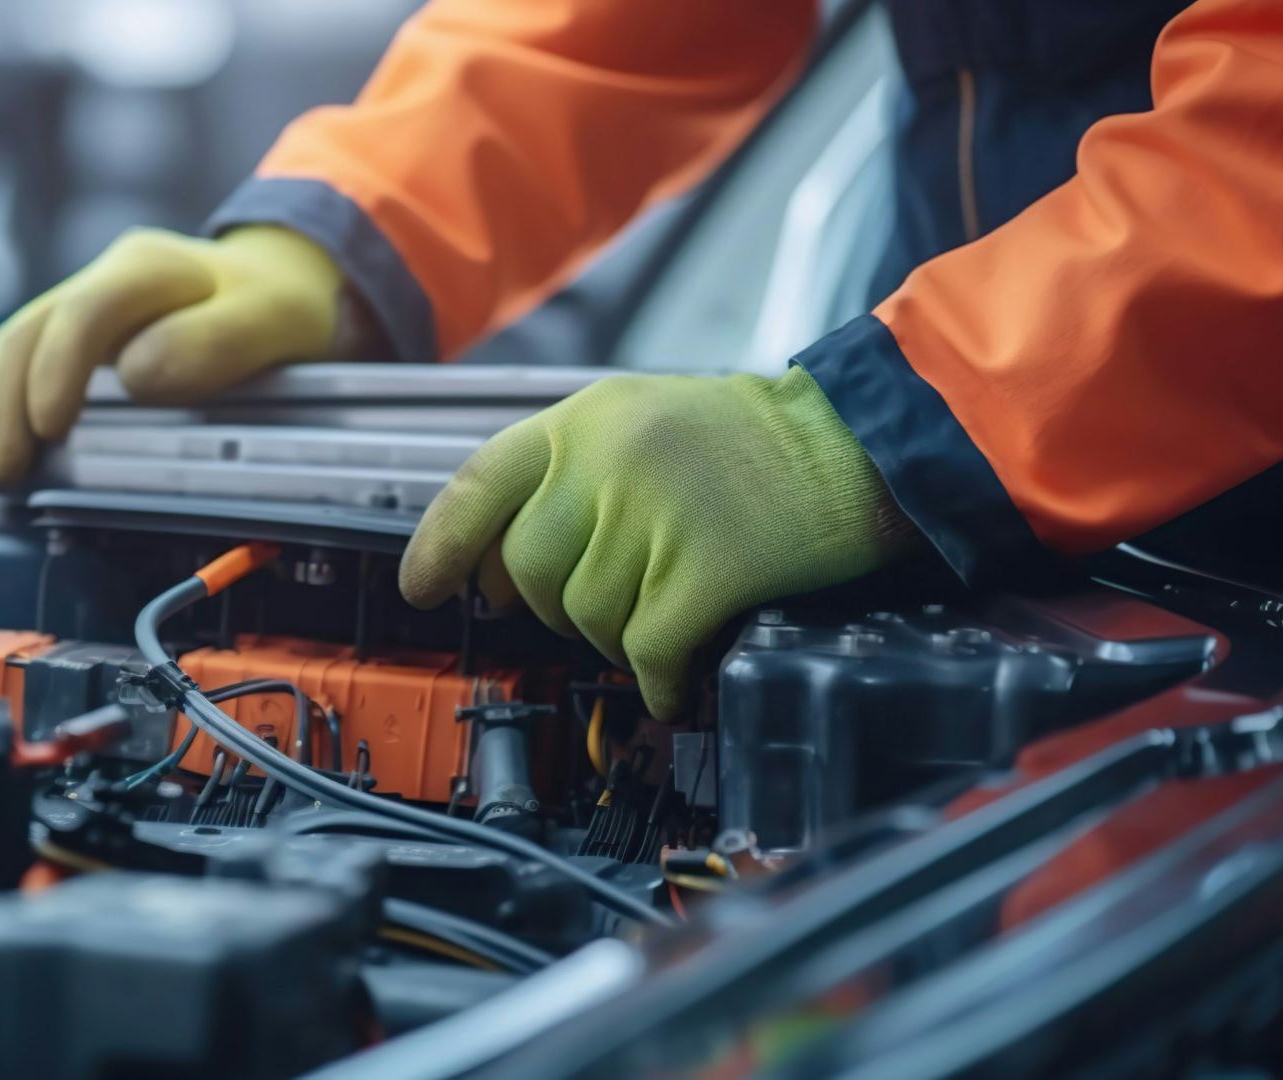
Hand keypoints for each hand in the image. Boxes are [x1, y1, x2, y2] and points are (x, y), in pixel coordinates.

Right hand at [0, 226, 348, 492]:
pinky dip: (0, 417)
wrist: (288, 281)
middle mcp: (105, 280)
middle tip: (2, 470)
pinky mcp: (80, 342)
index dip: (58, 369)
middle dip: (5, 404)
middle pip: (29, 333)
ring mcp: (86, 308)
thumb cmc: (284, 305)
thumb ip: (215, 342)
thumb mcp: (273, 320)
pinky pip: (24, 371)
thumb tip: (137, 377)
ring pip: (15, 353)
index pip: (85, 312)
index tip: (50, 428)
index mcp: (149, 267)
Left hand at [399, 369, 910, 716]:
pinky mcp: (709, 568)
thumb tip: (500, 564)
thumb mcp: (642, 420)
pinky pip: (650, 650)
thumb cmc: (752, 442)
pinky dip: (659, 678)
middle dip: (556, 606)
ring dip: (619, 637)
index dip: (442, 546)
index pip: (479, 485)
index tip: (423, 589)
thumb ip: (569, 475)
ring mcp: (657, 513)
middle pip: (531, 571)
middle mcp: (609, 459)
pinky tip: (677, 677)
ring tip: (662, 616)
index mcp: (584, 419)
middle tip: (607, 602)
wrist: (858, 442)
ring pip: (588, 618)